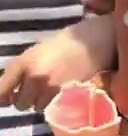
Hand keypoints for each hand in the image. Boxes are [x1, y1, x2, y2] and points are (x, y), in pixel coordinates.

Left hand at [0, 15, 115, 111]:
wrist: (97, 40)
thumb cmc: (66, 42)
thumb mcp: (36, 51)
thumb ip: (19, 71)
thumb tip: (5, 97)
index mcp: (24, 62)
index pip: (1, 89)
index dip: (3, 96)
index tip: (7, 97)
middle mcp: (35, 76)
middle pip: (20, 103)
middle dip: (27, 98)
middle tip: (38, 88)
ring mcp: (52, 87)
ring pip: (37, 107)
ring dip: (42, 100)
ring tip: (54, 87)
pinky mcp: (67, 94)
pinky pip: (53, 106)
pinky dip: (56, 101)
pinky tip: (63, 89)